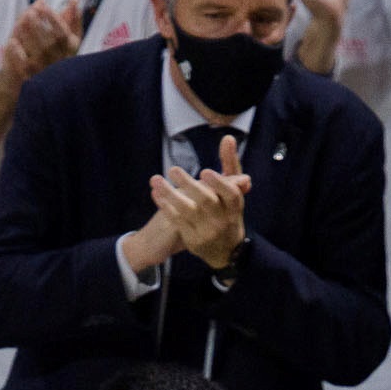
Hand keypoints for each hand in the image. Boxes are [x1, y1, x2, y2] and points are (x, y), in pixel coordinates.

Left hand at [0, 0, 82, 86]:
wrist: (49, 85)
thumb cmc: (61, 54)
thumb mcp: (71, 38)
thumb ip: (73, 19)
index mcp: (70, 51)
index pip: (64, 35)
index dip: (54, 19)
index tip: (44, 6)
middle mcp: (59, 64)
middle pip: (49, 45)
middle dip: (38, 26)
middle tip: (30, 12)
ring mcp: (45, 73)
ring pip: (35, 55)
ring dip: (27, 37)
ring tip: (21, 22)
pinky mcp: (31, 80)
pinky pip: (23, 68)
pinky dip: (17, 55)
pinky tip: (12, 42)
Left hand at [147, 131, 251, 269]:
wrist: (225, 251)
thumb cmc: (228, 212)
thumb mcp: (233, 191)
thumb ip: (230, 164)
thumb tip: (227, 137)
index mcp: (234, 206)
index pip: (231, 195)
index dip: (219, 184)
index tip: (204, 172)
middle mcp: (222, 220)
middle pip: (207, 202)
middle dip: (189, 186)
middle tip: (173, 169)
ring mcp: (207, 232)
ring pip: (187, 211)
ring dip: (170, 194)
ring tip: (156, 180)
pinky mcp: (193, 240)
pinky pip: (177, 221)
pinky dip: (166, 206)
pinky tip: (156, 194)